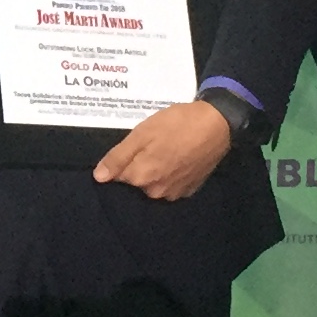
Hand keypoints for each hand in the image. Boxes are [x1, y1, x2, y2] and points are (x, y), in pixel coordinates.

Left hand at [92, 99, 234, 200]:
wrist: (217, 125)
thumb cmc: (176, 124)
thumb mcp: (142, 134)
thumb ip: (118, 157)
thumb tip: (98, 178)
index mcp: (141, 177)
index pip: (118, 175)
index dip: (123, 159)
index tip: (135, 145)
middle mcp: (156, 191)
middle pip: (137, 181)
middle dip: (139, 165)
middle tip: (152, 143)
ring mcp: (175, 192)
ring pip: (154, 183)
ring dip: (156, 170)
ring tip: (167, 149)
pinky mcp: (190, 189)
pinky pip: (172, 184)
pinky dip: (171, 174)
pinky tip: (178, 158)